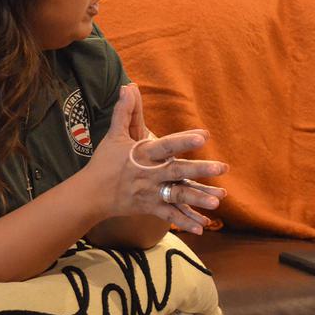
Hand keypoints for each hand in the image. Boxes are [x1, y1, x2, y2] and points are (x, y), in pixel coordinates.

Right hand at [85, 84, 227, 233]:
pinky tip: (202, 227)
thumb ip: (125, 111)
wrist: (91, 194)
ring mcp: (150, 192)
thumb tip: (128, 86)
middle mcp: (148, 174)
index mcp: (142, 154)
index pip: (166, 145)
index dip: (183, 140)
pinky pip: (170, 216)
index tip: (203, 135)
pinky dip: (185, 222)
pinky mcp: (150, 207)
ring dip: (198, 198)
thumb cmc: (105, 162)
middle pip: (177, 171)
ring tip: (219, 199)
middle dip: (200, 170)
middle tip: (223, 167)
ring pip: (177, 195)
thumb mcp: (114, 135)